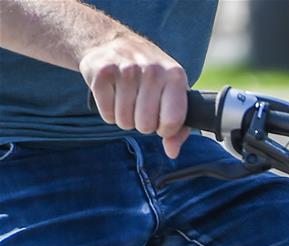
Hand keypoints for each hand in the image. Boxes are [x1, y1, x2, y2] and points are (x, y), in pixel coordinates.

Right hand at [79, 34, 189, 158]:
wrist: (115, 44)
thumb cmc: (151, 77)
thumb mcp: (172, 95)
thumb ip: (179, 127)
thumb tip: (172, 152)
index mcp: (175, 76)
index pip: (173, 120)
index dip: (165, 130)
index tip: (162, 122)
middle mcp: (152, 70)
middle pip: (146, 125)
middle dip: (142, 124)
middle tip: (141, 108)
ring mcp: (126, 69)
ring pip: (124, 122)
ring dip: (125, 118)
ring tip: (127, 100)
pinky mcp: (102, 72)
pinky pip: (106, 114)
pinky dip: (109, 112)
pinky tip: (113, 95)